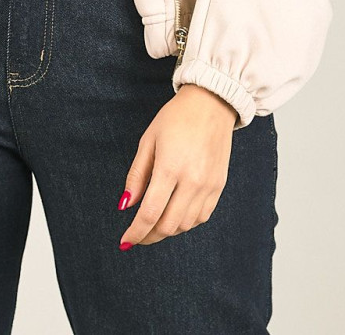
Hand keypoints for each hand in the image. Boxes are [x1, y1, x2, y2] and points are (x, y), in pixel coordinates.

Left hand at [116, 85, 237, 248]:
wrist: (212, 103)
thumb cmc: (176, 118)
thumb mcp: (148, 140)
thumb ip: (137, 175)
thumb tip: (126, 204)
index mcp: (170, 168)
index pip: (150, 213)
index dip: (136, 232)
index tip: (125, 241)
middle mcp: (192, 181)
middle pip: (168, 225)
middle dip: (149, 235)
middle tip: (137, 235)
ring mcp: (209, 186)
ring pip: (185, 225)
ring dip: (167, 229)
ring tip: (154, 223)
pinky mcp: (219, 186)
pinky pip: (201, 217)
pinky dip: (185, 222)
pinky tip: (174, 214)